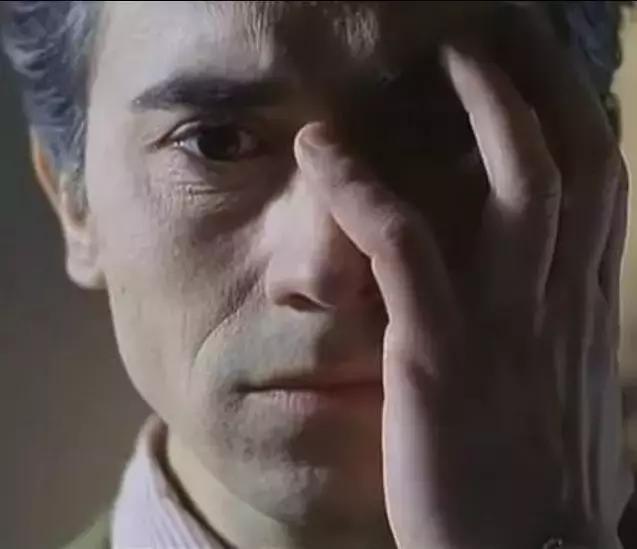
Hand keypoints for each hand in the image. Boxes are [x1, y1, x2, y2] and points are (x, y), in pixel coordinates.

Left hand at [294, 20, 632, 548]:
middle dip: (542, 92)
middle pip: (572, 167)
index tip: (540, 75)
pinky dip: (364, 191)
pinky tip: (323, 150)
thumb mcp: (554, 398)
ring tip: (436, 56)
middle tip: (491, 39)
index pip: (598, 189)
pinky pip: (404, 249)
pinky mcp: (436, 357)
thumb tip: (535, 289)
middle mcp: (555, 307)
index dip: (574, 119)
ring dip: (477, 110)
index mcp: (580, 315)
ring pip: (512, 189)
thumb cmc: (527, 483)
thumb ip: (546, 333)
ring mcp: (501, 328)